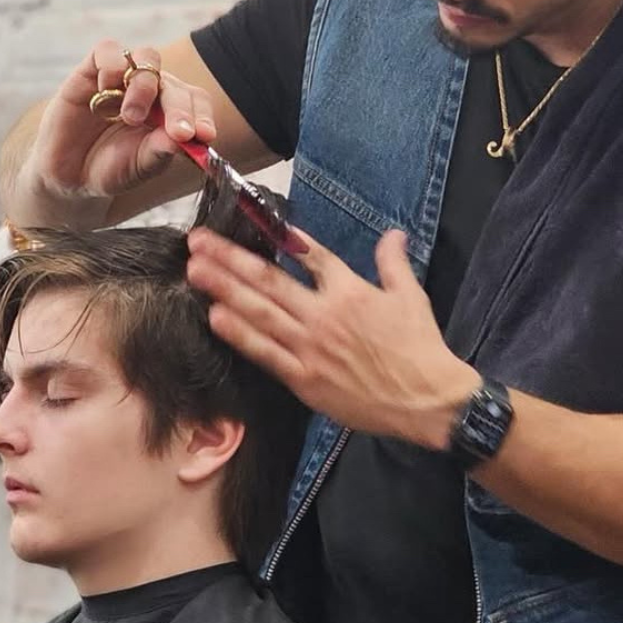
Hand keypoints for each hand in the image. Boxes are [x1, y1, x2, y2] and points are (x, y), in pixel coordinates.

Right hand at [20, 40, 216, 208]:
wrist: (68, 175)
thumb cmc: (109, 170)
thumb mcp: (138, 168)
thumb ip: (158, 153)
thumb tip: (181, 140)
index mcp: (171, 113)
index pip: (196, 101)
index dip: (203, 115)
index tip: (205, 136)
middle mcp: (152, 91)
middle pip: (174, 83)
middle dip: (179, 108)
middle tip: (177, 133)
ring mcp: (122, 78)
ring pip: (147, 58)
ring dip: (145, 85)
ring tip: (131, 117)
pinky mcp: (91, 70)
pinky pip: (107, 50)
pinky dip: (112, 66)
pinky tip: (106, 90)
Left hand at [185, 226, 479, 448]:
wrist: (427, 401)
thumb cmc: (420, 348)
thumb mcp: (412, 296)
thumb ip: (394, 262)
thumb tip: (394, 233)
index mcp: (350, 291)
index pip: (310, 256)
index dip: (279, 238)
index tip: (250, 221)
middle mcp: (323, 315)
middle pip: (268, 281)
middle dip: (229, 259)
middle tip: (198, 242)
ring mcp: (310, 347)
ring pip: (259, 312)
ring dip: (224, 289)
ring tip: (195, 270)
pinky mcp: (304, 378)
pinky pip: (265, 352)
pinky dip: (239, 334)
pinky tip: (215, 317)